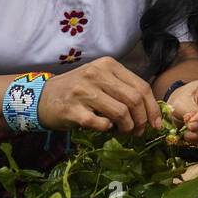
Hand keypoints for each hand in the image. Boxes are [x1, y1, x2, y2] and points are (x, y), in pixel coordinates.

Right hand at [37, 57, 163, 135]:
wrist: (42, 97)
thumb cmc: (78, 91)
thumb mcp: (101, 81)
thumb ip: (123, 90)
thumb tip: (151, 113)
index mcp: (108, 65)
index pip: (142, 86)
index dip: (152, 108)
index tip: (155, 124)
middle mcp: (96, 74)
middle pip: (134, 100)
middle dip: (142, 120)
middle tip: (139, 132)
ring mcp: (83, 91)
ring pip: (121, 112)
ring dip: (127, 128)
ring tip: (122, 132)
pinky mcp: (72, 109)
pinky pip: (100, 124)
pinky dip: (106, 129)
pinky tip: (103, 128)